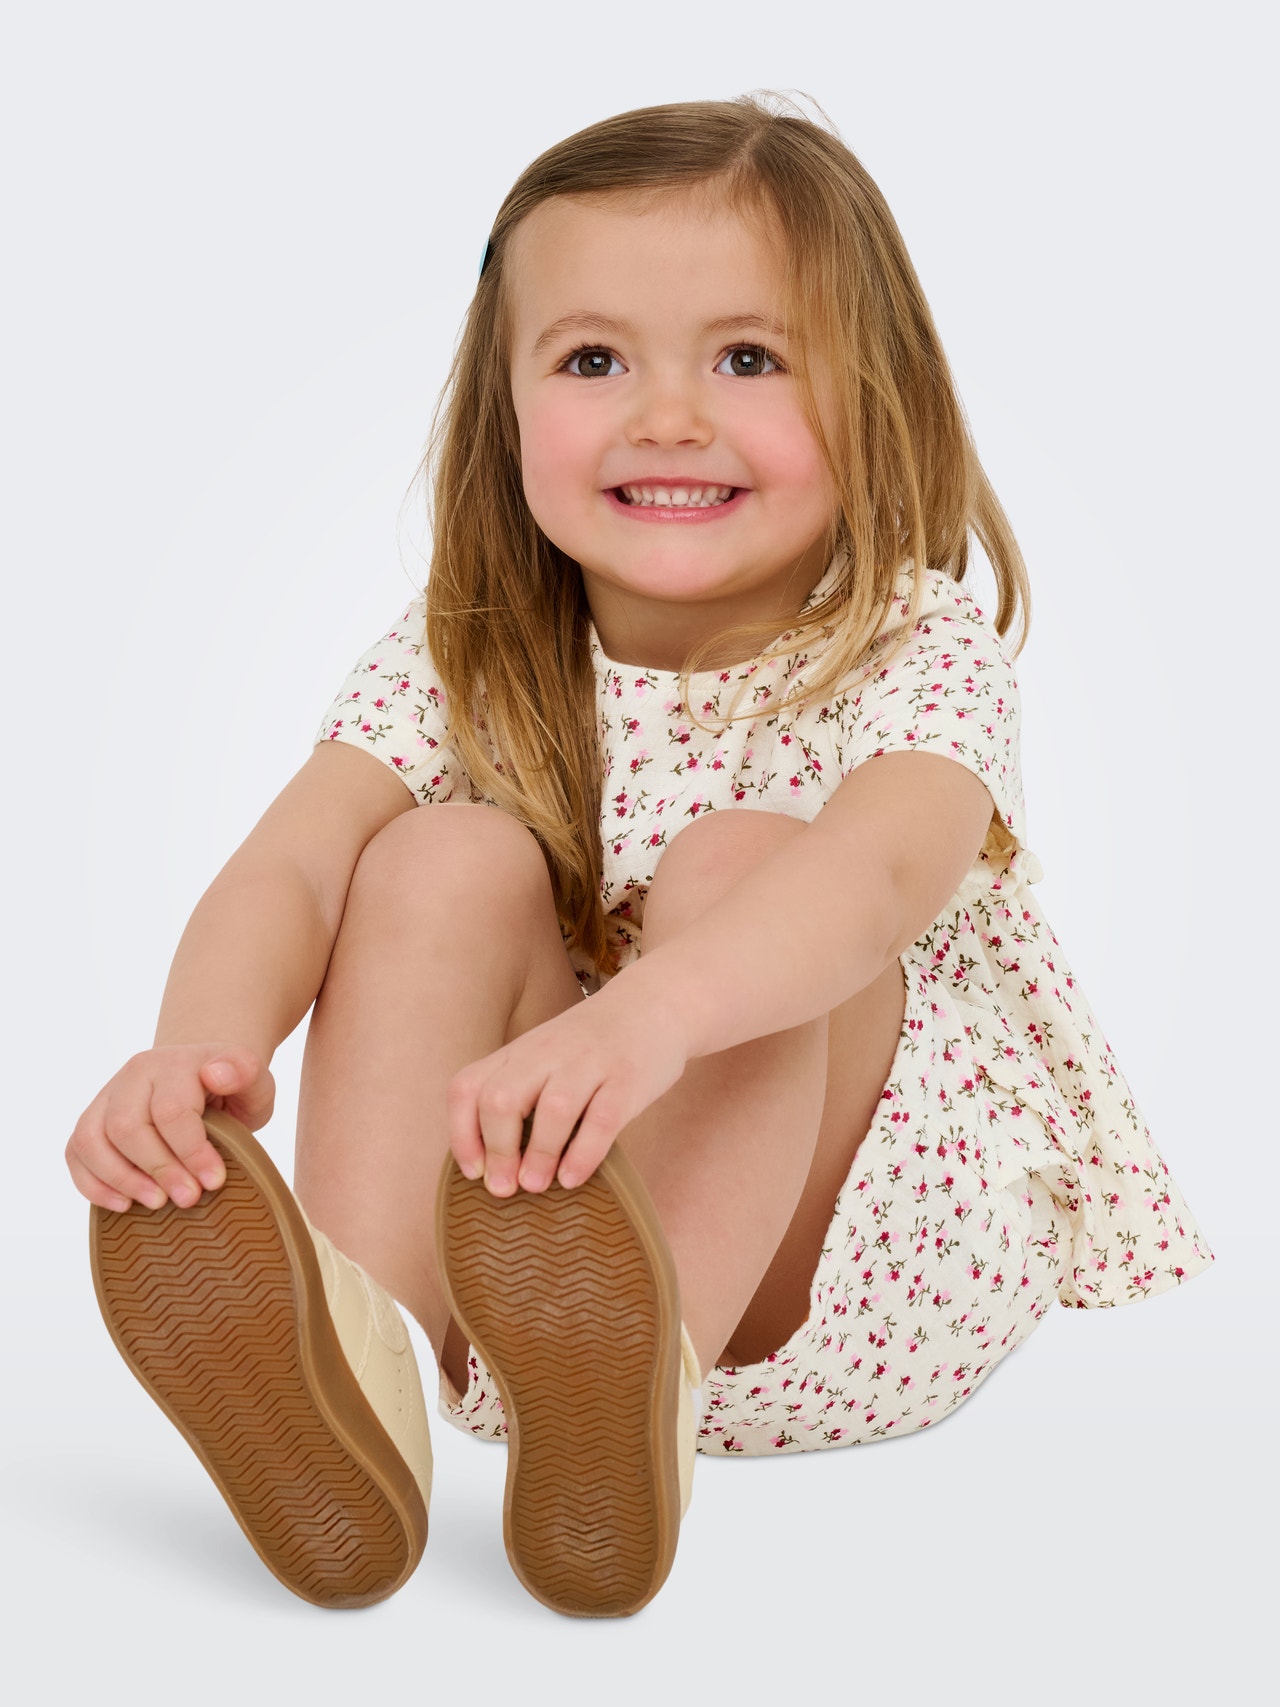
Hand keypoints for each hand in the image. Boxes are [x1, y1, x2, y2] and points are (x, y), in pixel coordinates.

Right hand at [66, 1044, 275, 1210]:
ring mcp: (107, 1097)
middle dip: (158, 1169)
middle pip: (126, 1127)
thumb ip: (246, 1072)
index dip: (191, 1152)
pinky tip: (124, 1204)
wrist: (205, 1075)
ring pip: (91, 1139)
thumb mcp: (254, 1078)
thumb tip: (215, 1074)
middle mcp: (134, 1075)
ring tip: (156, 1203)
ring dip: (121, 1179)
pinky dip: (92, 1184)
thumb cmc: (232, 1087)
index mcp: (175, 1063)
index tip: (214, 1181)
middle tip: (188, 1199)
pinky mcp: (91, 1120)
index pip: (172, 1110)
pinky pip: (75, 1152)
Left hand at [445, 979, 690, 1195]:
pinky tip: (573, 1177)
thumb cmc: (590, 1046)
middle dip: (498, 1149)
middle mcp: (547, 1052)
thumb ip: (520, 1096)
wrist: (653, 1002)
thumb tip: (495, 1165)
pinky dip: (583, 1154)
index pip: (468, 1088)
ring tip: (536, 1186)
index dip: (462, 1134)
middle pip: (501, 1098)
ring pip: (553, 1109)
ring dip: (539, 1155)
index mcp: (519, 1051)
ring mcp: (590, 1062)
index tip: (474, 1172)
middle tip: (504, 1188)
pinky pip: (603, 1119)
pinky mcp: (628, 1078)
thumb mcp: (544, 1057)